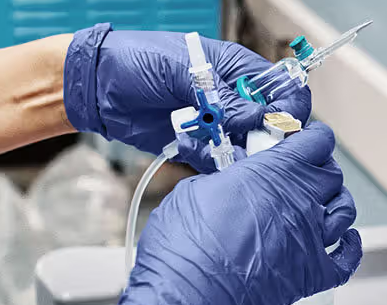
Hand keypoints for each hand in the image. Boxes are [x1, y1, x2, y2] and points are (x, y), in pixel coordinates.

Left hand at [63, 24, 311, 172]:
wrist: (98, 87)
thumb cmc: (136, 61)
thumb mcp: (180, 71)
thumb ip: (221, 96)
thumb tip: (257, 116)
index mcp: (233, 68)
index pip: (279, 87)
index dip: (288, 105)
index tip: (284, 122)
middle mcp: (228, 98)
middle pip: (266, 123)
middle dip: (264, 136)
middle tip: (252, 145)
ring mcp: (212, 123)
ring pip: (243, 146)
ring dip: (237, 153)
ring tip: (218, 150)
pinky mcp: (194, 145)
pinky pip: (215, 160)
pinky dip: (212, 162)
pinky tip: (196, 152)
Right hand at [91, 122, 361, 304]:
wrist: (189, 300)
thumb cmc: (185, 247)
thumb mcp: (193, 192)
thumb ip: (223, 180)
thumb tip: (230, 182)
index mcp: (274, 174)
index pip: (315, 141)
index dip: (310, 137)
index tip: (301, 138)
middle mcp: (301, 202)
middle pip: (330, 175)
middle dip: (317, 169)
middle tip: (298, 172)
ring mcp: (312, 241)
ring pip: (344, 211)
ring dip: (333, 202)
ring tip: (317, 203)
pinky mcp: (312, 276)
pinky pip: (347, 258)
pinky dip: (348, 246)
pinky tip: (341, 240)